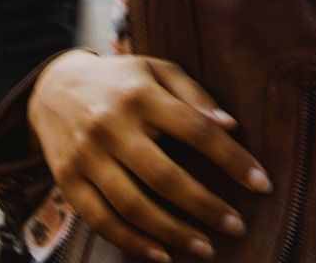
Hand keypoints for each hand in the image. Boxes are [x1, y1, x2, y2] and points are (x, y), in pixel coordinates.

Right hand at [29, 51, 270, 261]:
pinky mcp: (69, 181)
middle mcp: (111, 126)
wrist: (53, 87)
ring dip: (173, 232)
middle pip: (165, 176)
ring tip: (205, 247)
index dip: (232, 159)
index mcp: (141, 95)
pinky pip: (102, 220)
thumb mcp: (156, 70)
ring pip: (133, 205)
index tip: (262, 184)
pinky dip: (133, 242)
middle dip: (206, 206)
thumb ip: (194, 95)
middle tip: (236, 225)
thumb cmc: (121, 81)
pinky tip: (161, 254)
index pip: (196, 130)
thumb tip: (231, 125)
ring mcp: (87, 156)